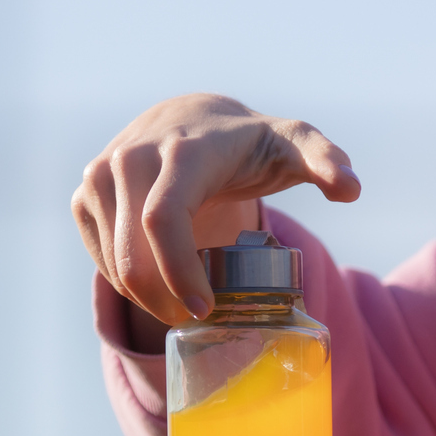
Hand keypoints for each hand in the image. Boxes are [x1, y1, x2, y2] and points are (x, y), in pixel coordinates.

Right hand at [72, 94, 360, 327]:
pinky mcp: (85, 193)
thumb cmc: (248, 145)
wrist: (190, 119)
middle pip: (134, 255)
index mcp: (182, 152)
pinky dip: (126, 283)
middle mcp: (132, 159)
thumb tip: (350, 189)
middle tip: (199, 317)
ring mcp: (101, 175)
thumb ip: (324, 160)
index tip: (204, 308)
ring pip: (114, 263)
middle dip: (164, 300)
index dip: (179, 272)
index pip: (164, 220)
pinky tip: (158, 282)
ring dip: (147, 297)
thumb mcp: (293, 146)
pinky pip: (100, 258)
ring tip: (184, 302)